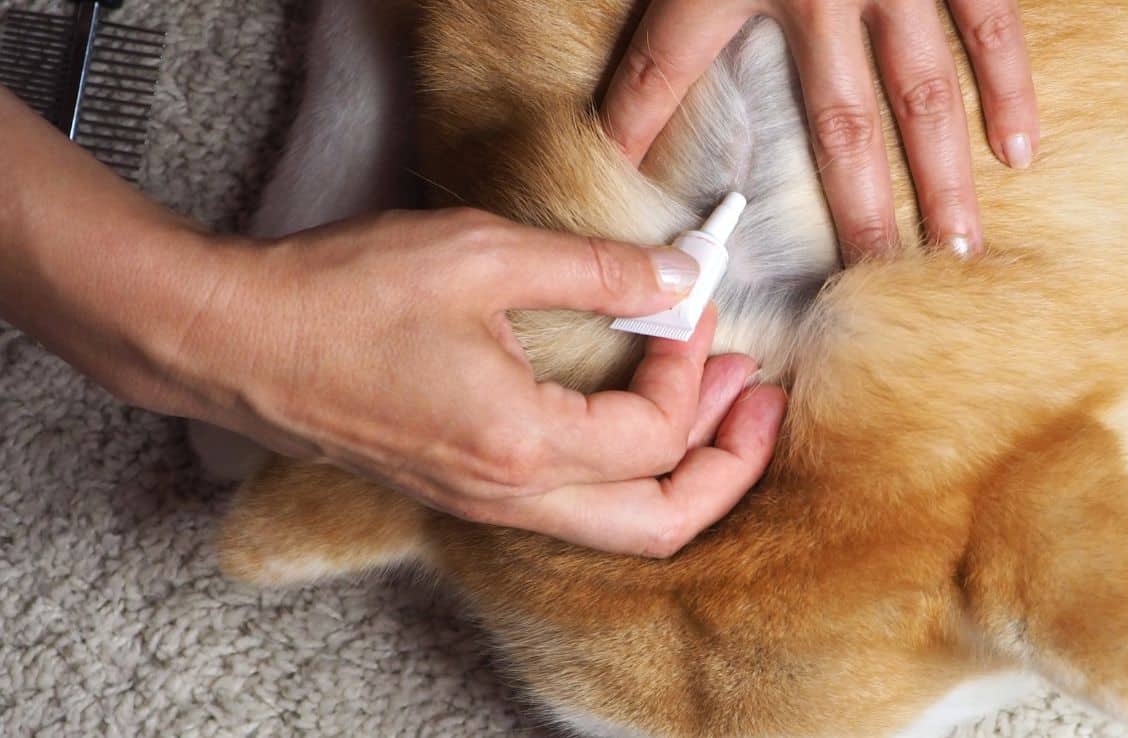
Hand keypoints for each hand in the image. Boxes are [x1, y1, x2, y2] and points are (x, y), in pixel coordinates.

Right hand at [178, 209, 786, 556]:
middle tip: (758, 401)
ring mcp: (484, 501)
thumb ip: (596, 269)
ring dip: (680, 469)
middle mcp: (508, 495)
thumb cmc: (340, 299)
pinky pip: (572, 504)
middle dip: (729, 467)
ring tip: (714, 401)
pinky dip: (624, 466)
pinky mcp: (464, 485)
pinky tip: (628, 408)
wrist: (237, 343)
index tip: (688, 303)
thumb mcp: (482, 256)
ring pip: (618, 525)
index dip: (692, 364)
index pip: (656, 434)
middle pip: (660, 526)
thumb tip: (677, 277)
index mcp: (520, 445)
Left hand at [602, 0, 1038, 261]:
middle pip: (834, 124)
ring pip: (922, 94)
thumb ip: (652, 16)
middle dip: (850, 211)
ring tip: (952, 252)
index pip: (665, 71)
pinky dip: (1006, 86)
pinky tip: (1018, 150)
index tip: (634, 215)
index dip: (638, 138)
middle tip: (864, 286)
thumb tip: (601, 78)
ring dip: (938, 179)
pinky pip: (988, 23)